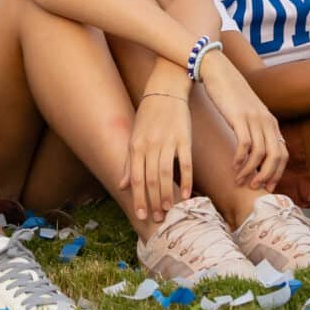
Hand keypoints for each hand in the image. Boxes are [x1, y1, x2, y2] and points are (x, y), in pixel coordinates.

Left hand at [124, 89, 192, 224]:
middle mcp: (150, 145)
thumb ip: (129, 163)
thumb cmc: (148, 116)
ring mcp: (168, 142)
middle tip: (158, 218)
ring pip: (166, 174)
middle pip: (150, 179)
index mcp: (136, 146)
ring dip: (167, 194)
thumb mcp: (134, 137)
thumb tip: (121, 185)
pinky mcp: (184, 138)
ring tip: (169, 210)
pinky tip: (187, 195)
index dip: (138, 198)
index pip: (136, 178)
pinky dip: (186, 180)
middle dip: (153, 201)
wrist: (165, 91)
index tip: (141, 215)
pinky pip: (185, 163)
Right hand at [197, 55, 285, 187]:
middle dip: (266, 176)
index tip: (266, 186)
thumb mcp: (249, 112)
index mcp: (271, 122)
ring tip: (239, 180)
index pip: (283, 154)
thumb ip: (255, 129)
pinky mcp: (239, 117)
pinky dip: (240, 159)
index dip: (277, 173)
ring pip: (260, 154)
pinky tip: (233, 165)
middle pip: (276, 157)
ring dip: (250, 171)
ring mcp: (254, 119)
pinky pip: (245, 145)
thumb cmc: (230, 94)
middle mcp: (267, 121)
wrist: (218, 71)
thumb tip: (256, 152)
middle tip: (254, 187)